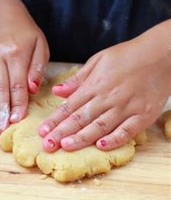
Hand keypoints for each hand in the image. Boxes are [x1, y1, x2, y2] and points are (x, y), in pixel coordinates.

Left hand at [38, 21, 170, 151]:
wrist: (163, 52)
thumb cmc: (129, 55)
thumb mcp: (99, 60)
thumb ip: (78, 79)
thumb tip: (57, 91)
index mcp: (95, 85)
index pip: (69, 107)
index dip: (54, 120)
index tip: (41, 131)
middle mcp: (108, 98)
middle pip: (81, 119)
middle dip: (62, 133)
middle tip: (47, 145)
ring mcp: (126, 107)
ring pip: (100, 126)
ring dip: (82, 138)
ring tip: (66, 146)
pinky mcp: (144, 115)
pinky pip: (127, 130)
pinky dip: (115, 139)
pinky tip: (101, 146)